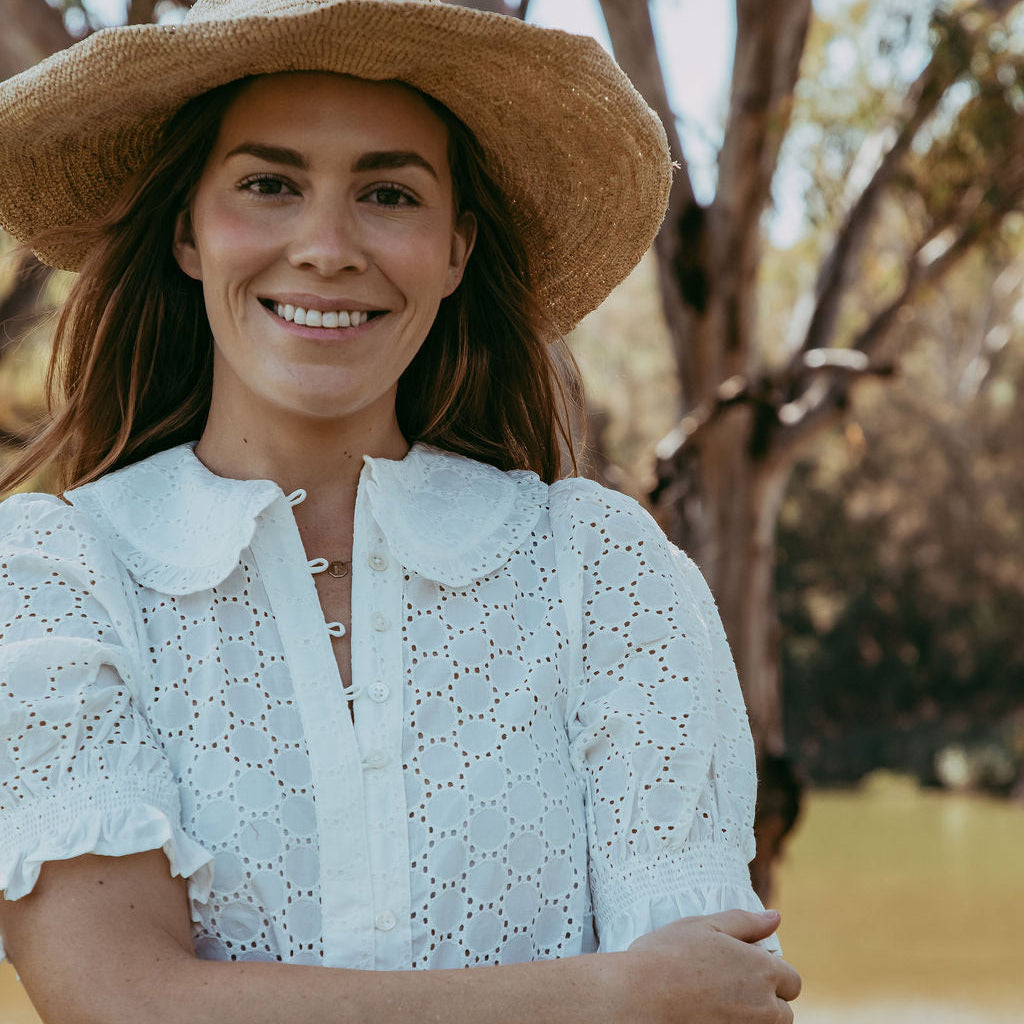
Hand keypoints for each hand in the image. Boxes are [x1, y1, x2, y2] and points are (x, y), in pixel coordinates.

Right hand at [622, 909, 800, 1023]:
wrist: (638, 997)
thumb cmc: (668, 956)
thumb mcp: (705, 926)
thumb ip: (746, 922)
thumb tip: (775, 917)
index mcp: (762, 970)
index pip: (791, 981)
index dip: (771, 975)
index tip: (743, 972)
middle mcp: (764, 1006)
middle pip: (782, 1012)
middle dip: (764, 1002)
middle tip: (727, 989)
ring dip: (750, 1018)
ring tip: (716, 1005)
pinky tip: (707, 1016)